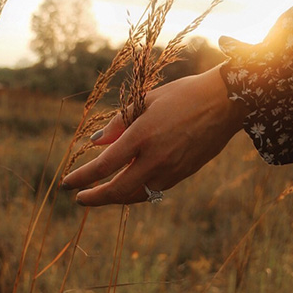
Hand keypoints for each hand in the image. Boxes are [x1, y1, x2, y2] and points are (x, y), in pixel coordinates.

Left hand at [61, 65, 246, 205]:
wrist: (226, 103)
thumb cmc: (185, 94)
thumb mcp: (147, 100)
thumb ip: (119, 122)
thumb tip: (96, 143)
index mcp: (143, 134)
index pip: (104, 165)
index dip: (82, 177)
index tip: (67, 183)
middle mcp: (156, 157)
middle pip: (118, 190)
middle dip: (95, 198)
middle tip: (80, 198)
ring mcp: (172, 169)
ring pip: (137, 195)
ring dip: (115, 198)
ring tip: (101, 195)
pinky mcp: (184, 174)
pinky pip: (153, 191)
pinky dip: (136, 193)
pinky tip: (128, 187)